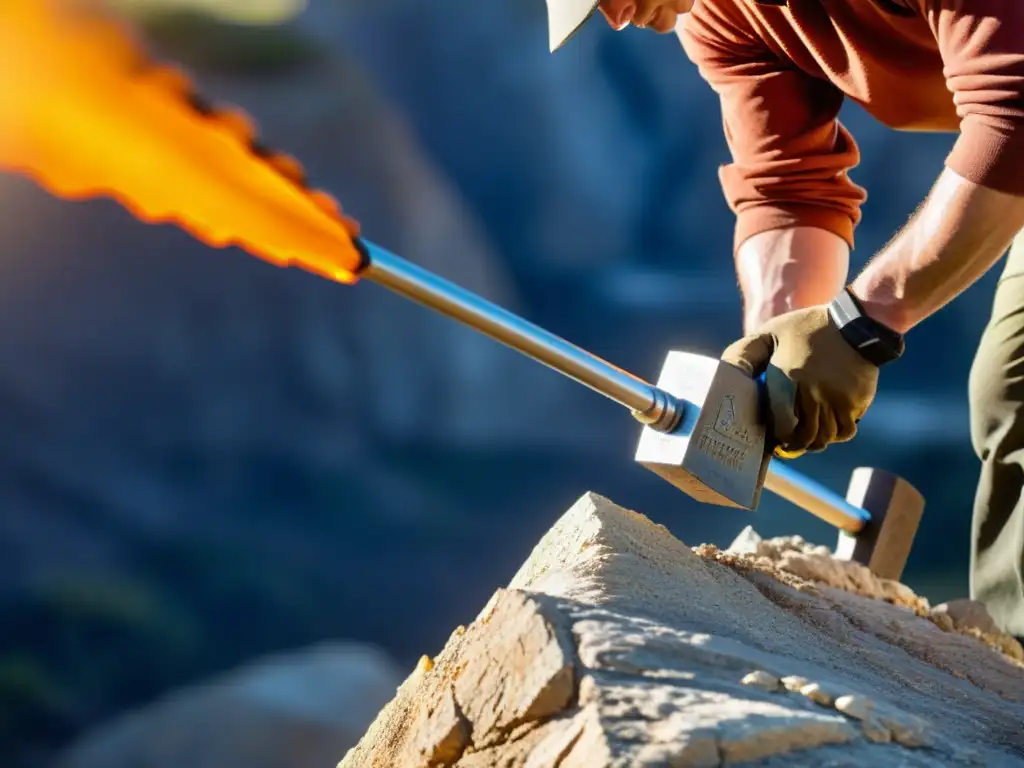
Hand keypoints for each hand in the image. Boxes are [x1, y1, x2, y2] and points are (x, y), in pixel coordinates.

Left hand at [720, 305, 878, 455]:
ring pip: (824, 438)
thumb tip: (729, 371)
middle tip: (789, 445)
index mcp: (787, 380)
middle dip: (795, 446)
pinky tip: (831, 428)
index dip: (777, 437)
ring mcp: (835, 400)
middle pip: (804, 438)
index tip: (773, 438)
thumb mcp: (772, 332)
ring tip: (809, 439)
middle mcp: (811, 394)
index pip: (781, 426)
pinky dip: (837, 434)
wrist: (856, 324)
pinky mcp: (855, 402)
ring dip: (816, 442)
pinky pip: (846, 430)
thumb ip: (748, 351)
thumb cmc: (807, 328)